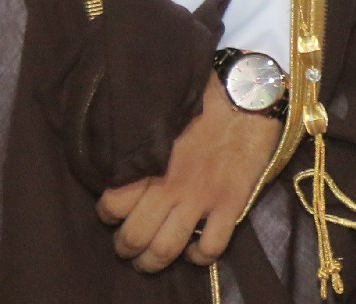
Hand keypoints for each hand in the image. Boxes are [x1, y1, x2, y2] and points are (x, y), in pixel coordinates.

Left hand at [97, 74, 280, 273]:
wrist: (248, 93)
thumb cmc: (201, 96)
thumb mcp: (161, 112)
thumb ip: (140, 138)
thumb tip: (117, 150)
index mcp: (150, 161)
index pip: (113, 204)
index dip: (107, 214)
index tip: (112, 214)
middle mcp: (170, 185)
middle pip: (135, 236)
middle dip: (126, 248)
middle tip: (127, 247)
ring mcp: (201, 198)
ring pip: (166, 249)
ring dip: (153, 262)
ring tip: (150, 261)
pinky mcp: (230, 204)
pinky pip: (211, 248)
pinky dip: (198, 258)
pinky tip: (193, 251)